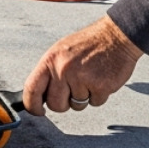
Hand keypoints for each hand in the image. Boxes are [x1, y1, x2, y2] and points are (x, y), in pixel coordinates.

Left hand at [22, 16, 142, 114]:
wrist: (116, 36)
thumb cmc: (88, 44)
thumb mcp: (61, 52)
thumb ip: (49, 72)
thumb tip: (39, 96)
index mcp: (51, 60)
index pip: (31, 89)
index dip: (32, 105)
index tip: (39, 111)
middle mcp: (64, 69)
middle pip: (55, 105)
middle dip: (64, 103)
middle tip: (74, 89)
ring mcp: (82, 78)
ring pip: (77, 106)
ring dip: (84, 97)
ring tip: (90, 77)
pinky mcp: (100, 86)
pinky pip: (95, 103)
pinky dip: (98, 95)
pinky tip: (101, 78)